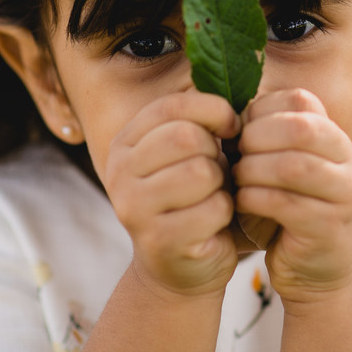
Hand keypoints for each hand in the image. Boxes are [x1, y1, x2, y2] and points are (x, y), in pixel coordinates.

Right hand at [103, 92, 240, 299]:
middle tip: (218, 171)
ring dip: (222, 183)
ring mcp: (133, 208)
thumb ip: (199, 120)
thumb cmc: (193, 197)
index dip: (212, 109)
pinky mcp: (157, 240)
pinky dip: (225, 212)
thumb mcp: (190, 153)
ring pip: (201, 171)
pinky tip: (214, 221)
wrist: (180, 265)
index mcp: (125, 142)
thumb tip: (232, 86)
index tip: (232, 125)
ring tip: (214, 194)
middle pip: (187, 137)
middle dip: (216, 152)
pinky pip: (212, 209)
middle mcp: (119, 171)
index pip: (171, 106)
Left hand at [232, 88, 351, 304]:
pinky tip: (242, 203)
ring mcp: (343, 193)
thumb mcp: (278, 166)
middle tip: (235, 156)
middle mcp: (346, 158)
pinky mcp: (330, 226)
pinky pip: (286, 203)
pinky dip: (255, 200)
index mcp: (332, 135)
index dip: (261, 111)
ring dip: (253, 171)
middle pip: (299, 128)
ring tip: (237, 181)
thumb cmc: (287, 211)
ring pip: (293, 165)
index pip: (300, 101)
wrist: (315, 270)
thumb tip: (222, 110)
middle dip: (257, 138)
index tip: (239, 132)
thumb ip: (264, 136)